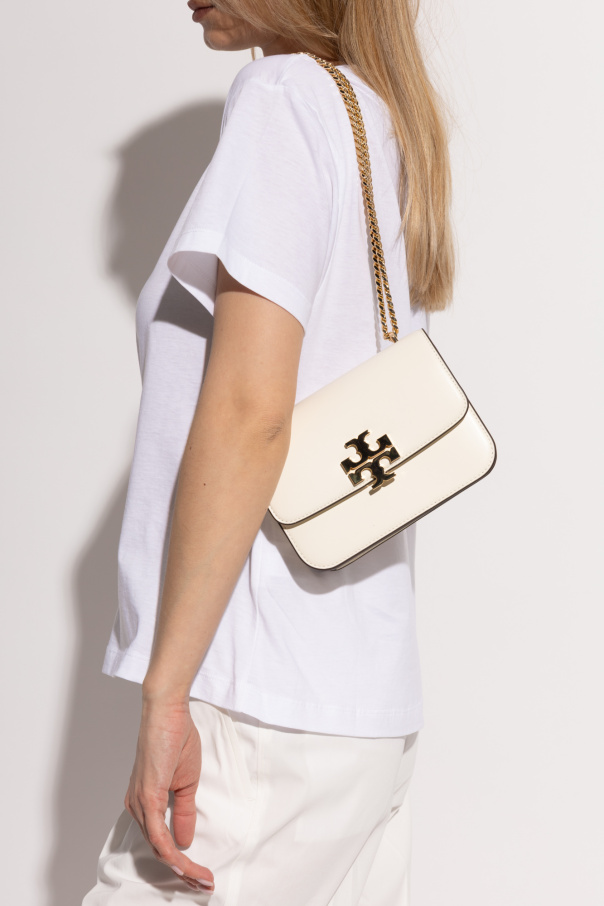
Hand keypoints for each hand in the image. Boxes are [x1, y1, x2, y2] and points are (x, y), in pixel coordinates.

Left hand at [124, 695, 214, 893]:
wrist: (167, 712)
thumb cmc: (175, 737)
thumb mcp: (186, 782)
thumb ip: (184, 812)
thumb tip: (184, 840)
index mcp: (144, 802)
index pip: (161, 842)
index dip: (181, 862)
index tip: (202, 874)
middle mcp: (137, 806)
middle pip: (159, 851)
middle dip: (184, 872)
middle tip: (205, 884)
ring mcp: (139, 803)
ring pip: (158, 848)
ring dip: (182, 868)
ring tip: (202, 879)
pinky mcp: (147, 797)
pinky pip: (157, 835)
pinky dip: (172, 853)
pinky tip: (185, 864)